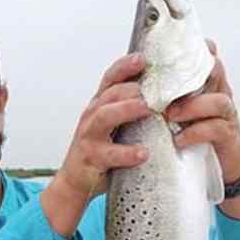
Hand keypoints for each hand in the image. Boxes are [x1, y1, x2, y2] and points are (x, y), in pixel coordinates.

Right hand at [56, 53, 152, 200]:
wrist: (75, 180)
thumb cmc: (101, 151)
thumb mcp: (112, 125)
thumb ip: (129, 110)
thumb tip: (163, 98)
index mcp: (99, 104)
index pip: (110, 78)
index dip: (125, 66)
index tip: (143, 59)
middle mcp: (92, 115)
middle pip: (111, 93)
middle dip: (133, 88)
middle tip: (157, 88)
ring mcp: (89, 136)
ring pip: (105, 115)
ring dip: (128, 109)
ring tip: (149, 108)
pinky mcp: (91, 158)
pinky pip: (110, 154)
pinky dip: (127, 153)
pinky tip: (143, 153)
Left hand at [165, 40, 239, 183]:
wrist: (224, 168)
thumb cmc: (199, 138)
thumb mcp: (184, 113)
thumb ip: (169, 98)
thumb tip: (138, 87)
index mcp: (208, 85)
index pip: (204, 57)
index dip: (190, 50)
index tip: (168, 52)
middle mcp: (221, 94)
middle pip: (215, 70)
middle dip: (189, 75)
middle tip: (163, 86)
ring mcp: (228, 115)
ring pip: (218, 101)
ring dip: (192, 107)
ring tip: (170, 116)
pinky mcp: (229, 137)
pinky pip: (216, 129)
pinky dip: (195, 133)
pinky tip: (178, 139)